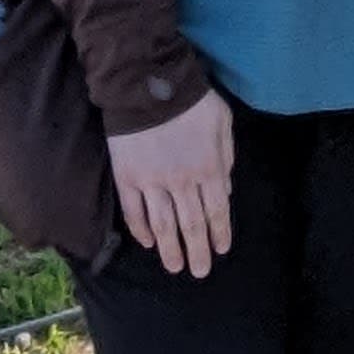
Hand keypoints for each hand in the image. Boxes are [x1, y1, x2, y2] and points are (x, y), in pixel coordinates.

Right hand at [109, 89, 234, 275]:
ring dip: (170, 250)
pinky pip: (134, 212)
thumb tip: (226, 189)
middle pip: (191, 225)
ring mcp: (152, 182)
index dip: (219, 233)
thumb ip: (226, 157)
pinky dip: (141, 230)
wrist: (147, 82)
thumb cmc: (190, 99)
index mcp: (209, 168)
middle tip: (200, 271)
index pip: (217, 210)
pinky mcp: (127, 177)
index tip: (221, 250)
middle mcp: (182, 182)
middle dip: (197, 251)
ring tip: (175, 267)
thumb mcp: (222, 121)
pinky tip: (148, 243)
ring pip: (163, 225)